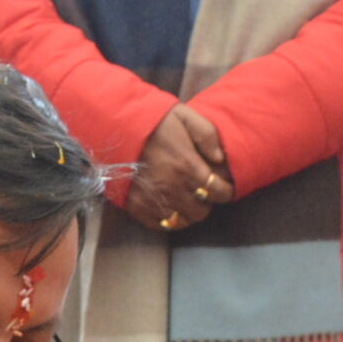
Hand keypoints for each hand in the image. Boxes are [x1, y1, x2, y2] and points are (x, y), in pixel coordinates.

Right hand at [125, 103, 232, 233]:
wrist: (116, 128)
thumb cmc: (153, 121)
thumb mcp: (185, 116)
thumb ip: (207, 135)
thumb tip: (220, 158)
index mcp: (187, 165)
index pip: (218, 191)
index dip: (226, 192)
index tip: (225, 188)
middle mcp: (173, 187)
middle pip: (202, 211)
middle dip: (206, 202)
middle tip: (202, 192)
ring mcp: (154, 199)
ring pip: (183, 221)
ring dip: (188, 212)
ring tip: (187, 200)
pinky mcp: (138, 207)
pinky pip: (162, 224)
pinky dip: (170, 219)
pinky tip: (170, 207)